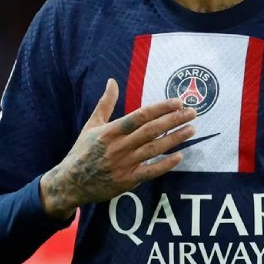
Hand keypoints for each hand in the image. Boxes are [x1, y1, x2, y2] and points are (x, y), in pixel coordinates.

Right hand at [39, 78, 195, 219]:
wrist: (71, 182)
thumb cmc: (82, 150)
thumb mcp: (91, 124)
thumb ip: (105, 103)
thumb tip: (112, 81)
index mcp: (110, 131)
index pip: (140, 116)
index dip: (160, 108)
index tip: (177, 102)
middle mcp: (118, 146)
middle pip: (151, 131)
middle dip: (173, 120)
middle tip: (192, 113)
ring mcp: (124, 164)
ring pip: (154, 149)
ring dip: (175, 139)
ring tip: (191, 129)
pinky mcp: (127, 181)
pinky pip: (150, 172)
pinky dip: (165, 164)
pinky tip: (180, 156)